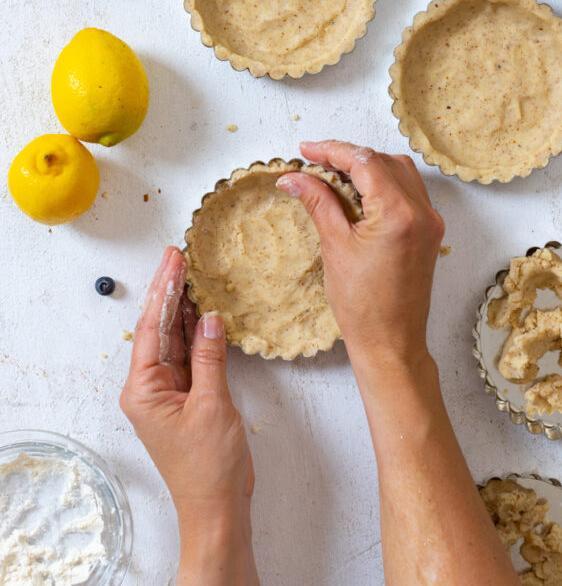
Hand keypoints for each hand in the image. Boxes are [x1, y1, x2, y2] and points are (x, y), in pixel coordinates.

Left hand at [120, 246, 258, 585]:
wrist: (217, 507)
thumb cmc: (208, 466)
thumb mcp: (212, 405)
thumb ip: (210, 358)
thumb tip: (209, 318)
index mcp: (143, 389)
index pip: (152, 327)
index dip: (164, 290)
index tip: (173, 260)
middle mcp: (150, 387)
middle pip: (159, 328)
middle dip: (170, 291)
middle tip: (179, 255)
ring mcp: (169, 391)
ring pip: (175, 338)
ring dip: (184, 307)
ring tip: (190, 271)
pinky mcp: (188, 396)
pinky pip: (189, 354)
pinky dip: (196, 331)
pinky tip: (202, 308)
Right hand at [277, 142, 444, 372]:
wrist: (392, 343)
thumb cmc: (363, 305)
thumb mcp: (335, 246)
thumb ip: (318, 202)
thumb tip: (294, 177)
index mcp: (398, 212)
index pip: (364, 161)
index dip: (332, 150)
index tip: (306, 150)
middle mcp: (421, 211)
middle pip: (383, 161)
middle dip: (348, 156)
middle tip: (315, 162)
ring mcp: (430, 221)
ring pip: (399, 172)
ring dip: (368, 167)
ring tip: (334, 175)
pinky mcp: (429, 231)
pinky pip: (408, 191)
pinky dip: (384, 183)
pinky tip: (359, 192)